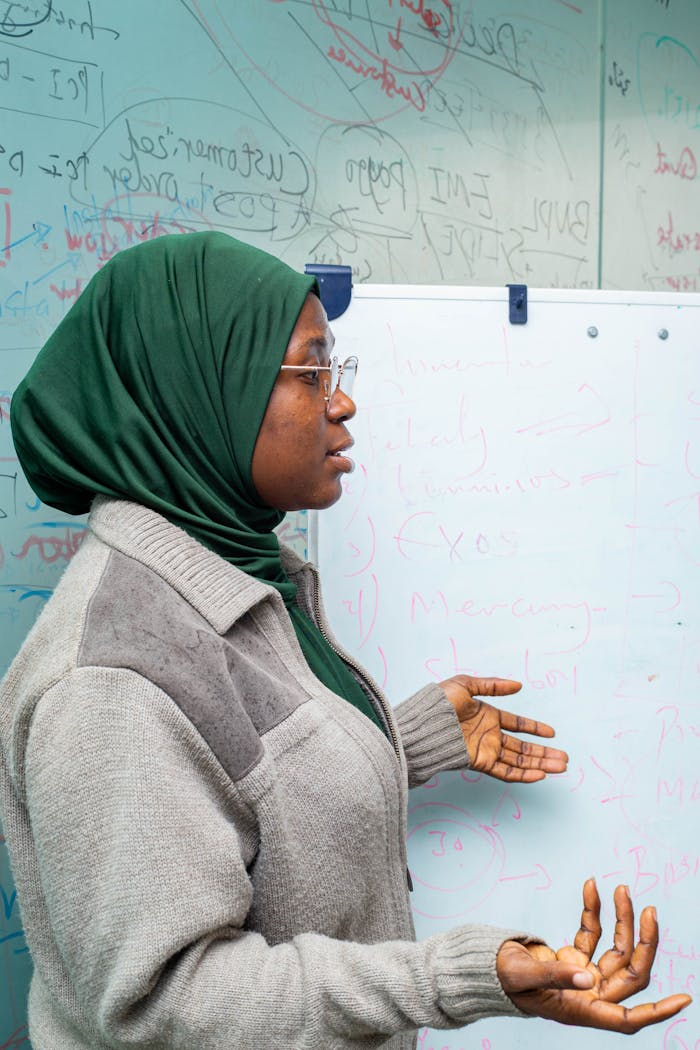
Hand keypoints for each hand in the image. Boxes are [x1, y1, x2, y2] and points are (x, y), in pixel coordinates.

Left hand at [439, 675, 566, 781]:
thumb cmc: (439, 703)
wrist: (422, 724)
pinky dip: (523, 775)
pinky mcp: (480, 763)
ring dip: (540, 765)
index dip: (535, 729)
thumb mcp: (466, 685)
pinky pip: (506, 771)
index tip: (552, 733)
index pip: (517, 724)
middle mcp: (490, 736)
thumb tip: (518, 685)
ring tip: (560, 767)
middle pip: (523, 748)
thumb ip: (493, 685)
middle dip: (544, 753)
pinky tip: (540, 775)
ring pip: (519, 761)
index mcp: (488, 717)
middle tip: (565, 758)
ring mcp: (486, 750)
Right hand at [497, 879, 691, 1032]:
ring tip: (621, 888)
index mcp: (581, 1009)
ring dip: (621, 919)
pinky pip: (592, 932)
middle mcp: (589, 993)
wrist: (486, 969)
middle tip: (649, 909)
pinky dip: (594, 911)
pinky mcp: (573, 957)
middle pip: (630, 971)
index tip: (684, 999)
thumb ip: (555, 975)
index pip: (628, 1018)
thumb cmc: (501, 980)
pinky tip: (591, 887)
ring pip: (617, 948)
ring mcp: (583, 975)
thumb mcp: (523, 976)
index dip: (657, 1011)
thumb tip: (586, 975)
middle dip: (644, 941)